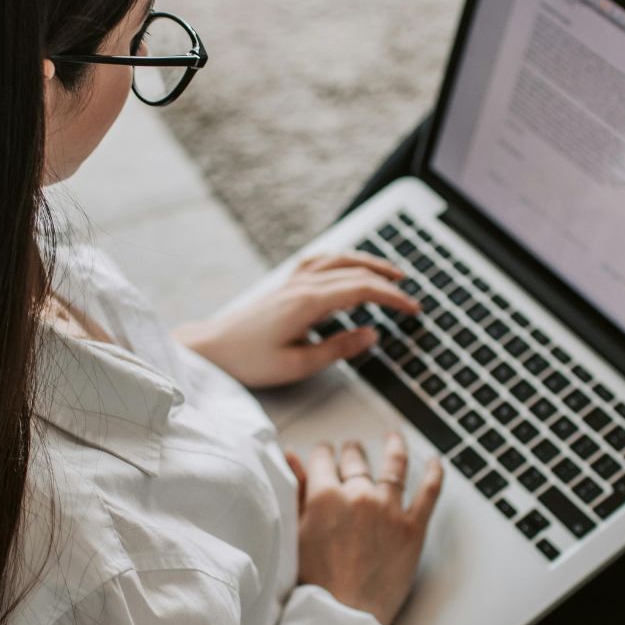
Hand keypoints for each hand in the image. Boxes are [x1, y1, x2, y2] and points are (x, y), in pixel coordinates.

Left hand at [174, 251, 419, 388]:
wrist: (211, 349)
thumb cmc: (249, 360)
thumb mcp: (298, 364)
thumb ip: (339, 348)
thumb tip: (372, 334)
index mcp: (308, 302)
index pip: (362, 290)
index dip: (392, 298)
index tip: (413, 309)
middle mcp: (302, 284)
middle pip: (355, 271)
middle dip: (388, 281)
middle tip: (411, 295)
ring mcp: (292, 281)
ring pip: (338, 260)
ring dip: (368, 263)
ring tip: (391, 273)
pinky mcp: (285, 285)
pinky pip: (320, 261)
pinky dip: (342, 260)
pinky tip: (349, 265)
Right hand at [286, 432, 444, 624]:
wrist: (343, 618)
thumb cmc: (314, 584)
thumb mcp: (295, 534)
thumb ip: (296, 492)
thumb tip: (292, 458)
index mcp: (324, 496)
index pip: (323, 458)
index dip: (323, 454)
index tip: (324, 454)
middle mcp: (358, 495)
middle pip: (356, 459)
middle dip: (351, 452)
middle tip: (351, 451)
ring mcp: (389, 510)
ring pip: (394, 466)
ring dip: (393, 447)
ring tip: (393, 439)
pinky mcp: (413, 529)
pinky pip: (429, 493)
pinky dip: (435, 474)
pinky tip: (436, 462)